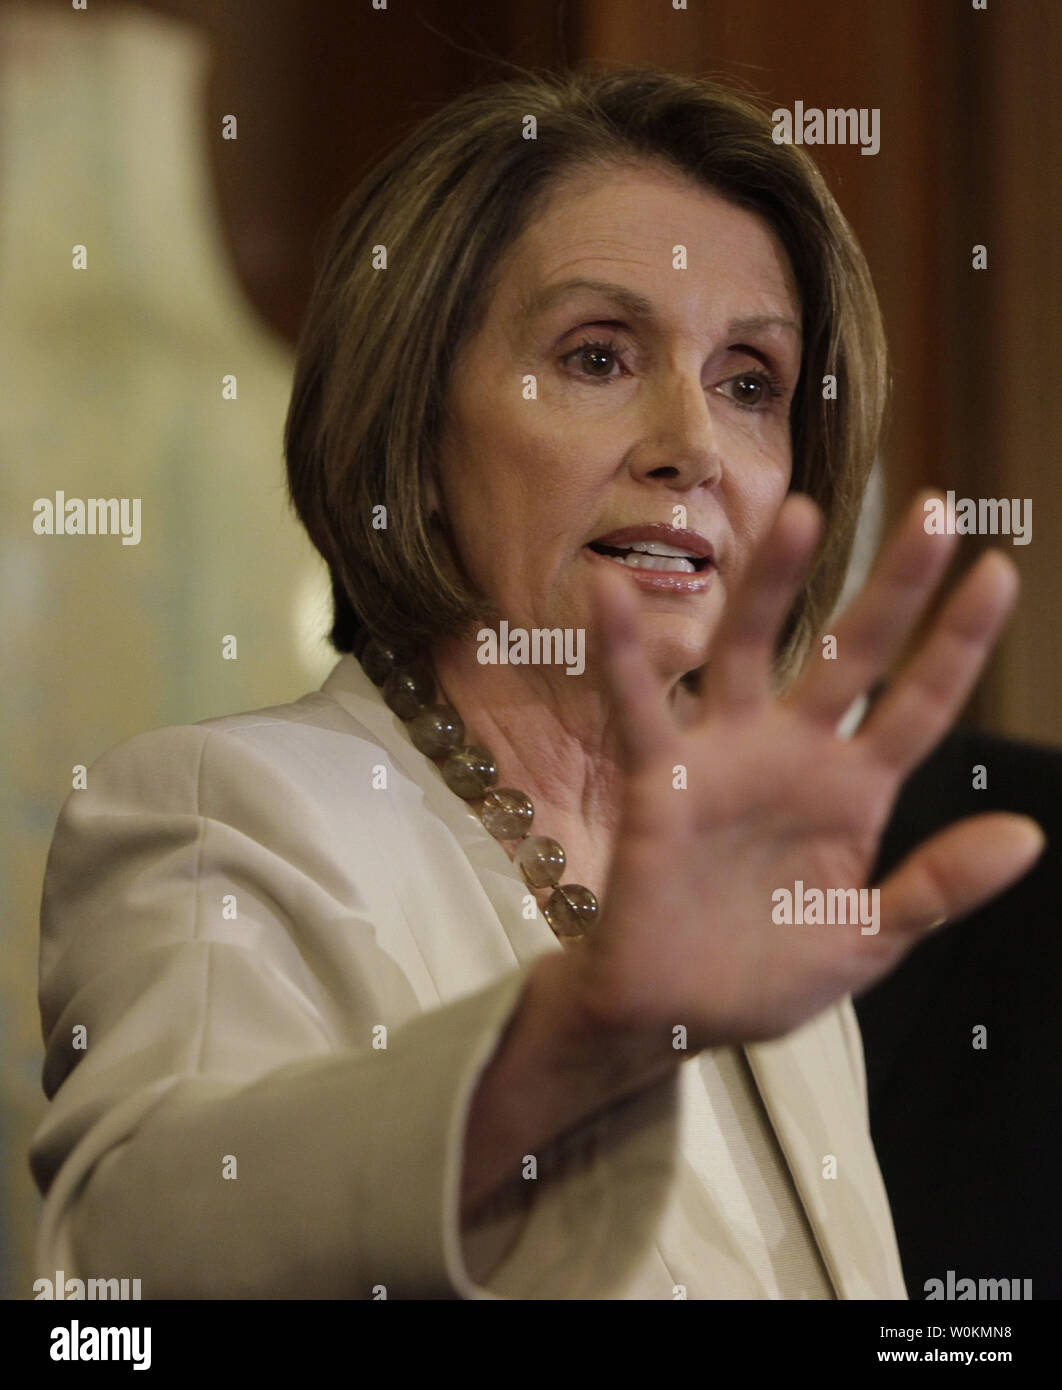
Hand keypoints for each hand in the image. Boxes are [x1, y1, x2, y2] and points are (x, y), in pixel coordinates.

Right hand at [575, 491, 1044, 1051]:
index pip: (919, 705)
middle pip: (850, 656)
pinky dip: (621, 653)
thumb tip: (1029, 833)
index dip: (957, 643)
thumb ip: (938, 887)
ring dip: (773, 587)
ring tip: (804, 515)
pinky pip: (639, 708)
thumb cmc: (768, 973)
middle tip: (935, 509)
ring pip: (749, 653)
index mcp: (854, 792)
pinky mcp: (660, 781)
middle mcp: (794, 756)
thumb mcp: (868, 939)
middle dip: (892, 588)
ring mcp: (726, 759)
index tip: (999, 571)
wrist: (674, 1014)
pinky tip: (608, 594)